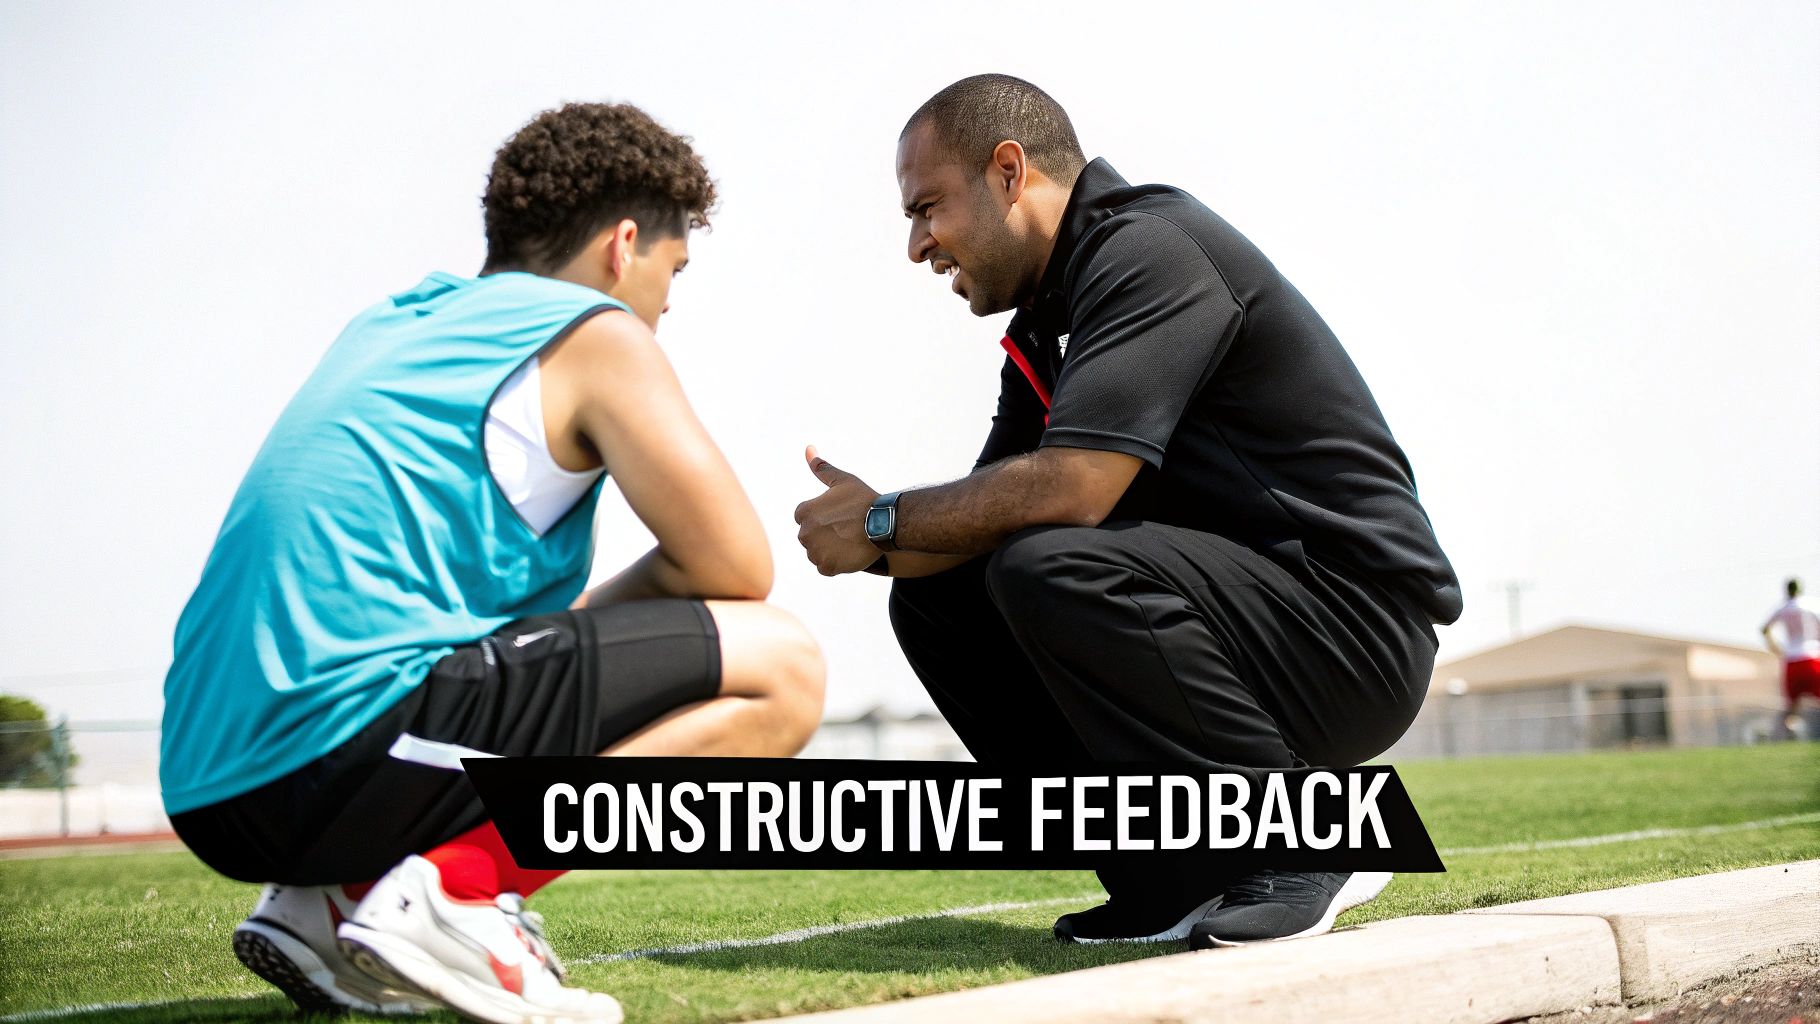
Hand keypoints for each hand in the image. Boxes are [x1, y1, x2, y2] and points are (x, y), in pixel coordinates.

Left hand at [794, 445, 883, 575]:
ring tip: (849, 541)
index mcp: (804, 512)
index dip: (823, 517)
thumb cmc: (864, 500)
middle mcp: (804, 533)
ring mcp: (815, 552)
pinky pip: (825, 567)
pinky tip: (849, 553)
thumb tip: (808, 449)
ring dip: (829, 549)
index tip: (838, 516)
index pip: (804, 517)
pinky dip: (835, 563)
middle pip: (810, 536)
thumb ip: (822, 468)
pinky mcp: (827, 567)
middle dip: (824, 534)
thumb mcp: (843, 480)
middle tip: (847, 529)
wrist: (885, 523)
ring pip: (817, 553)